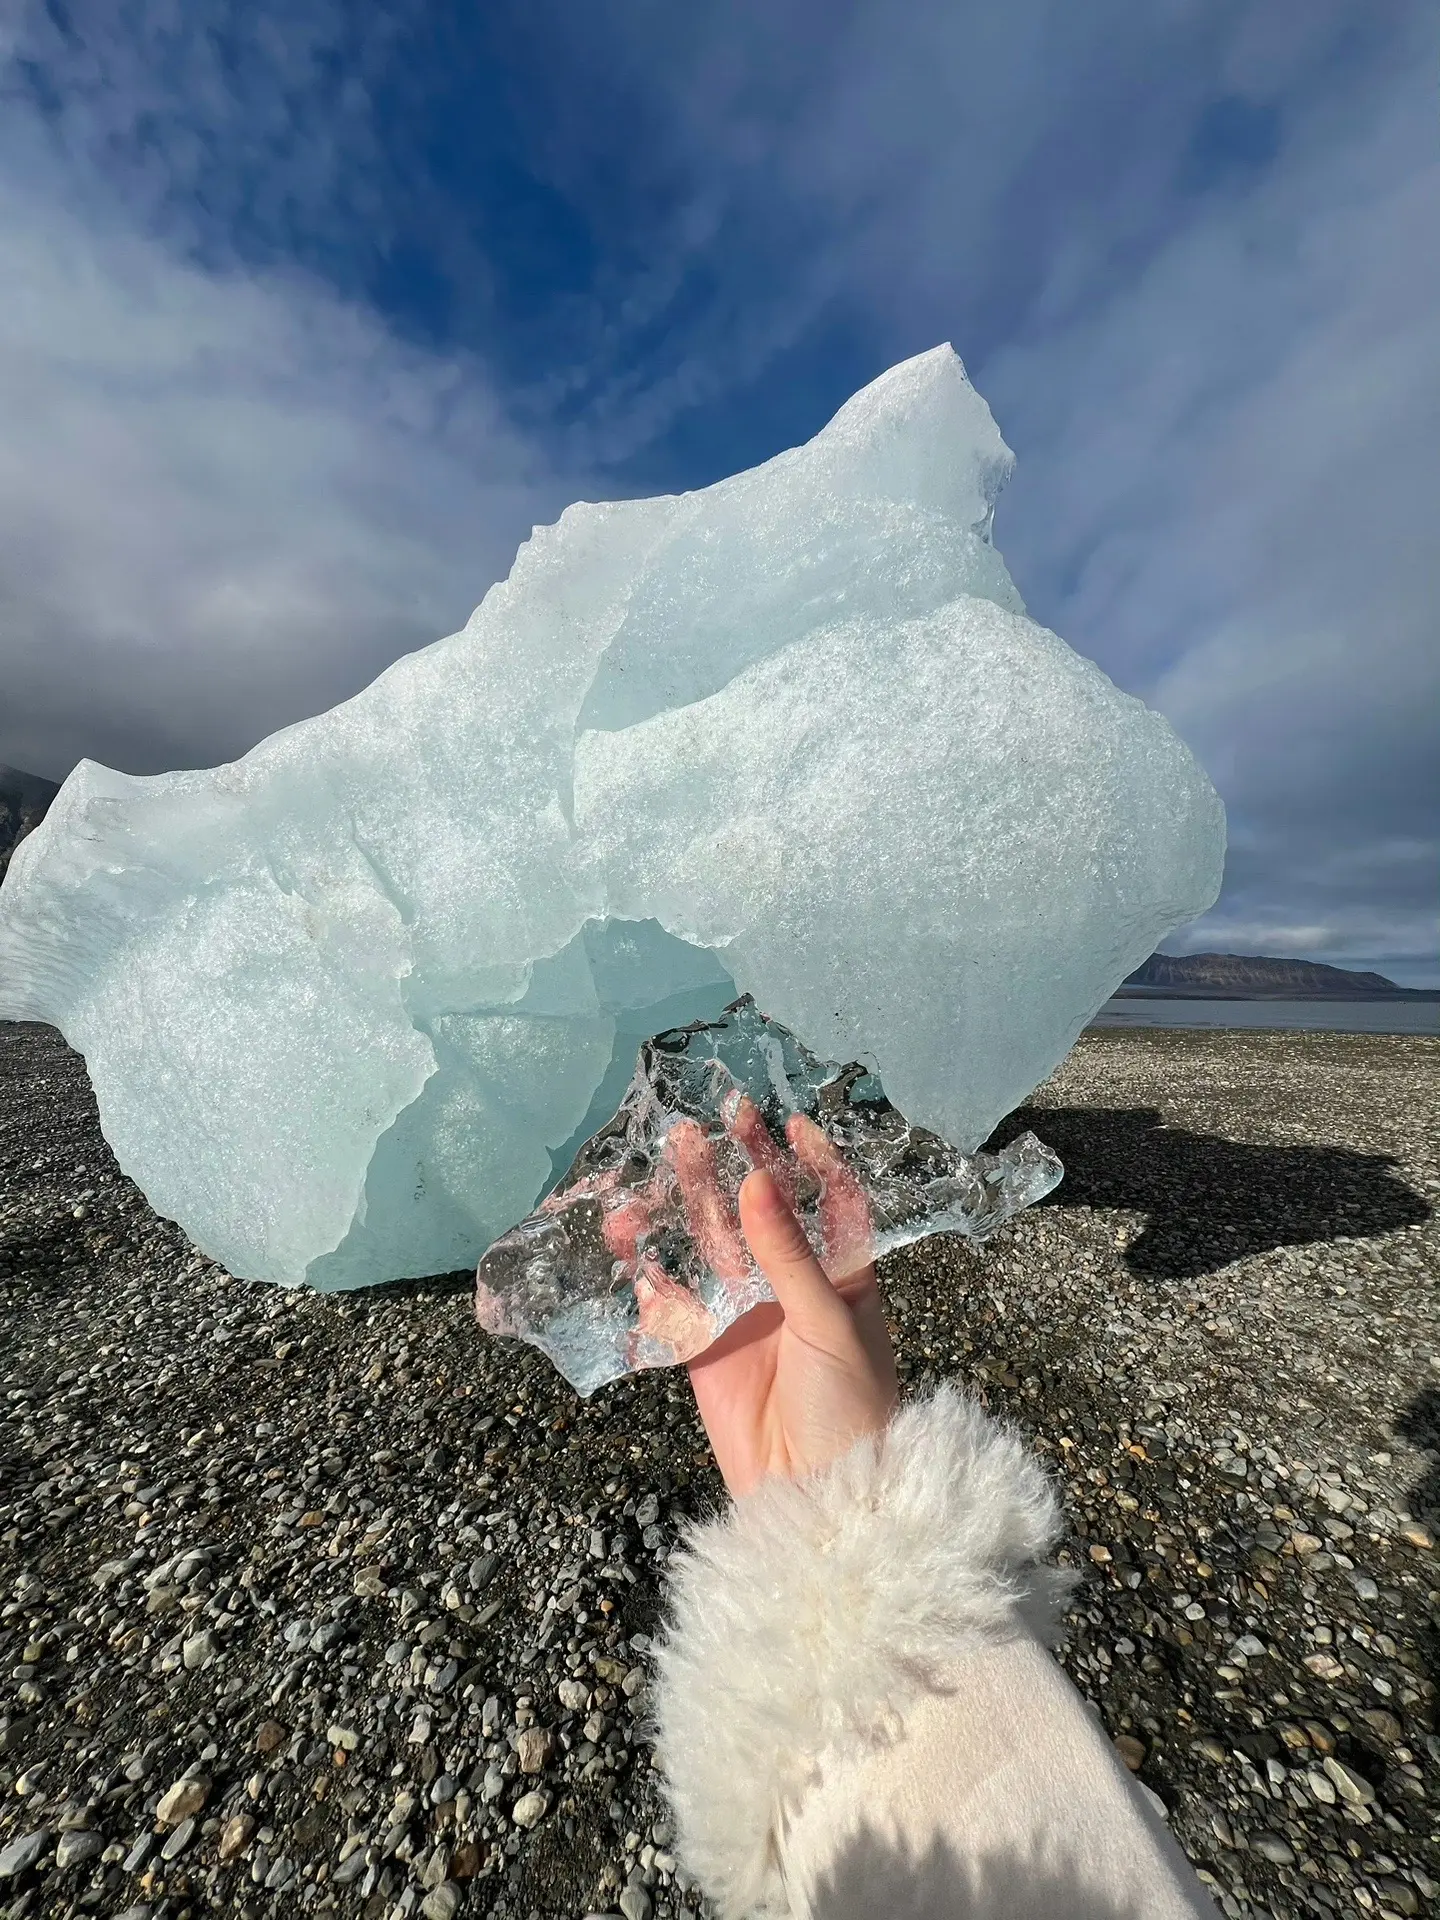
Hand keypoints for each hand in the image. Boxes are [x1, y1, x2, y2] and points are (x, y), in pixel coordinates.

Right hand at [675, 1095, 899, 1499]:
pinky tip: (632, 1238)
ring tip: (664, 1159)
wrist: (818, 1499)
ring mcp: (744, 1315)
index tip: (789, 1121)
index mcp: (842, 1275)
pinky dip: (651, 1273)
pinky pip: (673, 1303)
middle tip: (702, 1123)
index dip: (811, 1161)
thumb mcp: (830, 1326)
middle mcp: (790, 1286)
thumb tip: (755, 1181)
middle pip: (757, 1213)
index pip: (828, 1202)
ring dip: (686, 1205)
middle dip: (731, 1167)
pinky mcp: (704, 1351)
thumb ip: (790, 1256)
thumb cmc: (851, 1407)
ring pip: (709, 1246)